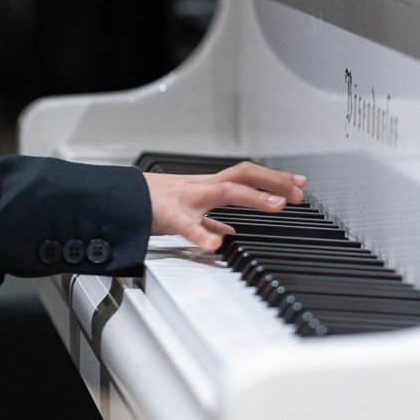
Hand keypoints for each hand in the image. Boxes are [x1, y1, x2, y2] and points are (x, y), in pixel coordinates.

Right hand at [144, 161, 306, 249]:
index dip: (273, 178)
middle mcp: (201, 188)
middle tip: (298, 191)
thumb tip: (228, 233)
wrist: (120, 200)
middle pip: (243, 174)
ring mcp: (188, 199)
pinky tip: (217, 244)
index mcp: (206, 187)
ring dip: (253, 197)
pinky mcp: (170, 216)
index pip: (246, 175)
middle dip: (273, 181)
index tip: (298, 184)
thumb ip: (209, 223)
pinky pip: (188, 226)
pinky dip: (203, 235)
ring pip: (224, 191)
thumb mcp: (186, 211)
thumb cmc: (151, 204)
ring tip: (276, 206)